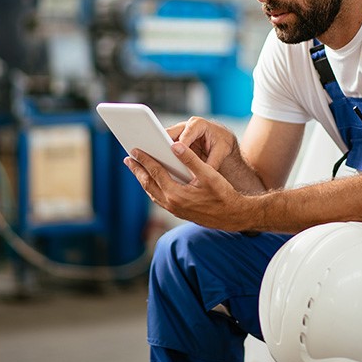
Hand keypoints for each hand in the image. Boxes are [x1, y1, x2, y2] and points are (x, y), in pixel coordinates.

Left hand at [124, 142, 251, 230]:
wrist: (233, 216)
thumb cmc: (223, 194)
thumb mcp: (208, 174)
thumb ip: (190, 159)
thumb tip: (175, 145)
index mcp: (176, 193)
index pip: (155, 172)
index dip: (145, 159)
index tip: (135, 150)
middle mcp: (171, 203)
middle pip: (148, 183)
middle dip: (138, 170)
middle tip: (128, 158)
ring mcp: (174, 210)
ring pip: (152, 192)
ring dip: (143, 179)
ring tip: (137, 169)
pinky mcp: (178, 212)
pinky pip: (159, 198)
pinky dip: (152, 188)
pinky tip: (153, 182)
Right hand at [167, 117, 238, 171]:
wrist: (223, 140)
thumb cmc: (223, 143)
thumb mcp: (221, 152)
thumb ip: (212, 162)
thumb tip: (203, 175)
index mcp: (198, 124)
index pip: (186, 134)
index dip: (180, 146)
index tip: (175, 156)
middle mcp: (186, 126)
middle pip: (170, 134)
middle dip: (165, 147)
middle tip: (162, 161)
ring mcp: (179, 133)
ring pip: (165, 140)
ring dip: (163, 151)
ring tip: (161, 165)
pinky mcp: (176, 141)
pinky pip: (167, 147)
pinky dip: (165, 155)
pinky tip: (165, 166)